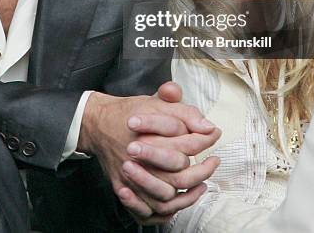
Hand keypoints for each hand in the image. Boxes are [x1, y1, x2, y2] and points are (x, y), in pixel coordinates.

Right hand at [78, 83, 220, 224]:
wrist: (98, 123)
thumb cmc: (130, 112)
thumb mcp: (157, 101)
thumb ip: (183, 110)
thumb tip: (208, 125)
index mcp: (150, 133)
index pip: (186, 143)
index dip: (204, 140)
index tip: (215, 135)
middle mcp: (141, 157)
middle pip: (178, 174)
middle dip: (201, 171)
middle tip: (213, 163)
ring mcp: (131, 175)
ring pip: (164, 197)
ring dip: (186, 195)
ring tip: (201, 186)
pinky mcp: (123, 187)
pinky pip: (145, 210)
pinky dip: (163, 211)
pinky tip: (177, 202)